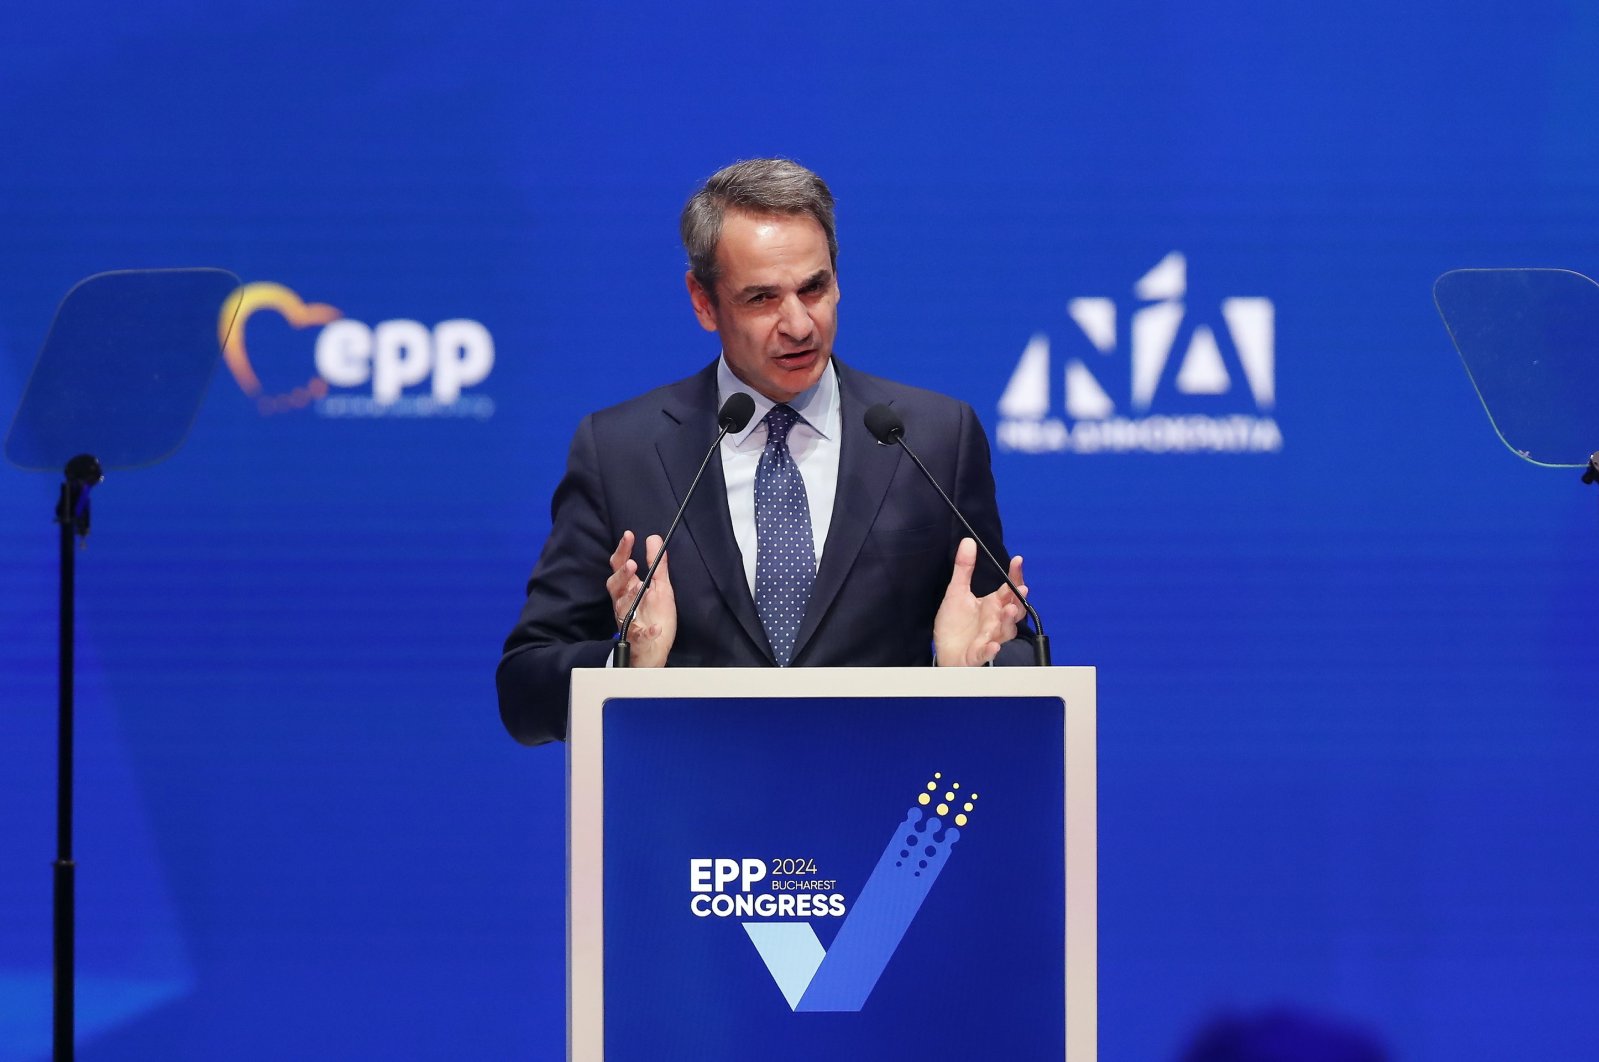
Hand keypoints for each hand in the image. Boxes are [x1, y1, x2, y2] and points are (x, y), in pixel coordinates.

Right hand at [606, 530, 676, 667]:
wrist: (656, 649)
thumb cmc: (655, 616)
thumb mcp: (661, 587)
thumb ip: (657, 565)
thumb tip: (653, 538)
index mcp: (629, 589)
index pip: (621, 566)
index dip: (623, 551)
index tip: (629, 535)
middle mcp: (624, 603)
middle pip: (614, 586)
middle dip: (621, 574)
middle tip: (631, 563)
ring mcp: (629, 621)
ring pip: (622, 608)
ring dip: (629, 597)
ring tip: (638, 586)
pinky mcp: (637, 639)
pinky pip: (639, 636)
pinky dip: (647, 632)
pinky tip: (655, 628)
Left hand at [933, 538, 1024, 666]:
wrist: (945, 651)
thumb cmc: (955, 624)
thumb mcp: (956, 591)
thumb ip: (964, 568)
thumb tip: (968, 542)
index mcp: (993, 605)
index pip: (1009, 588)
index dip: (1015, 575)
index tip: (1017, 560)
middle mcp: (996, 621)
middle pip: (1015, 610)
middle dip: (1018, 601)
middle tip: (1021, 589)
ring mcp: (989, 638)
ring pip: (1005, 631)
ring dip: (1008, 621)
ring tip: (1007, 610)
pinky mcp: (978, 654)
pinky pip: (987, 653)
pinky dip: (991, 650)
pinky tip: (993, 645)